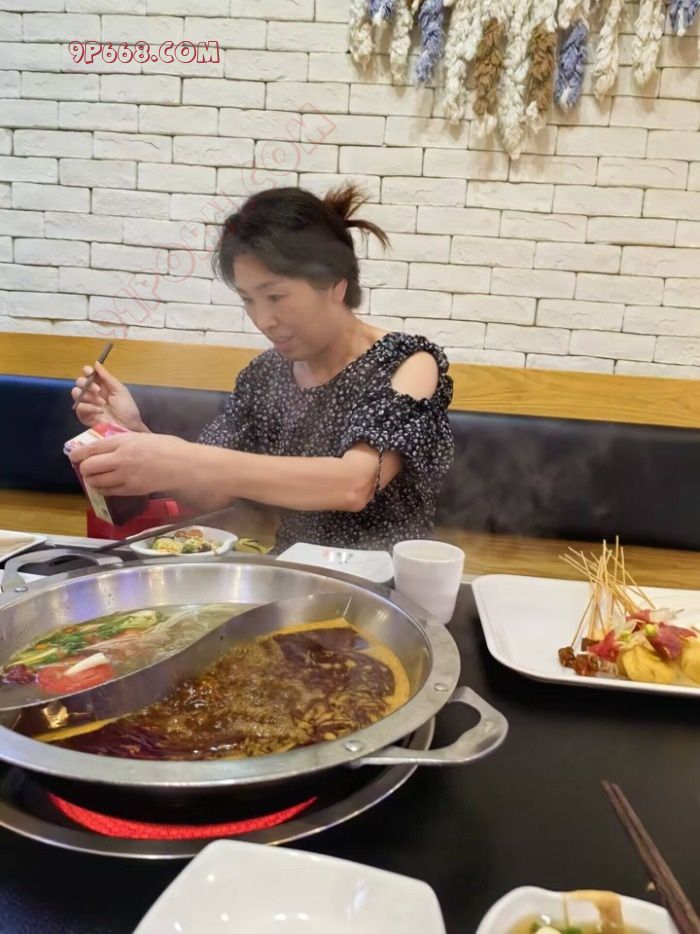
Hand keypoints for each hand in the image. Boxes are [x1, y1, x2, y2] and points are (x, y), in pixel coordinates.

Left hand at [68, 432, 196, 494]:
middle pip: (89, 467)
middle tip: (87, 469)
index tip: (74, 456)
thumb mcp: (144, 437)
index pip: (93, 448)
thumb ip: (126, 442)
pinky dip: (104, 489)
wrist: (184, 466)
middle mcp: (121, 459)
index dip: (79, 453)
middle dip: (84, 468)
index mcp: (124, 442)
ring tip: (96, 478)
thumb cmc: (169, 448)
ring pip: (96, 481)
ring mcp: (125, 476)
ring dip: (93, 480)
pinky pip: (109, 491)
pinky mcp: (131, 490)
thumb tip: (110, 447)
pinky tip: (107, 486)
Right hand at [71, 361, 146, 431]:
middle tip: (98, 390)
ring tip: (101, 402)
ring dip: (88, 395)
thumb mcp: (119, 390)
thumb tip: (96, 363)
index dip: (86, 371)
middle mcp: (92, 393)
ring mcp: (87, 404)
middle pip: (79, 382)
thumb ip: (107, 377)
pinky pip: (79, 407)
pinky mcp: (84, 415)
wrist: (128, 426)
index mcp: (101, 385)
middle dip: (87, 384)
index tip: (89, 372)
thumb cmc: (127, 408)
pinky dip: (89, 407)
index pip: (88, 374)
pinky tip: (100, 411)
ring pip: (75, 393)